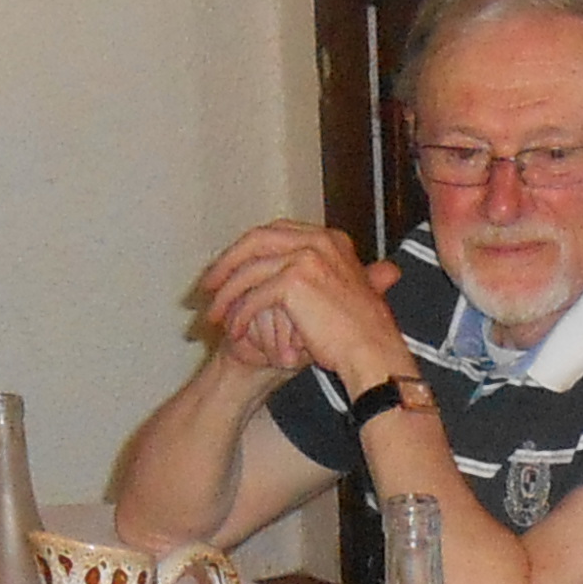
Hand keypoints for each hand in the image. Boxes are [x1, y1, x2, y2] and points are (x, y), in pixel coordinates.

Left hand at [198, 219, 407, 395]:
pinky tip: (233, 332)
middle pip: (255, 241)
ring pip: (249, 271)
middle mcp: (317, 240)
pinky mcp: (294, 283)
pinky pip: (254, 297)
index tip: (229, 268)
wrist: (374, 352)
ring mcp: (305, 258)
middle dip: (227, 263)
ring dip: (226, 294)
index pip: (275, 231)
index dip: (247, 249)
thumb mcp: (349, 291)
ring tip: (214, 315)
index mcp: (329, 238)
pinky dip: (239, 315)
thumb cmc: (363, 332)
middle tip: (208, 285)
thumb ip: (328, 275)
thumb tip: (310, 275)